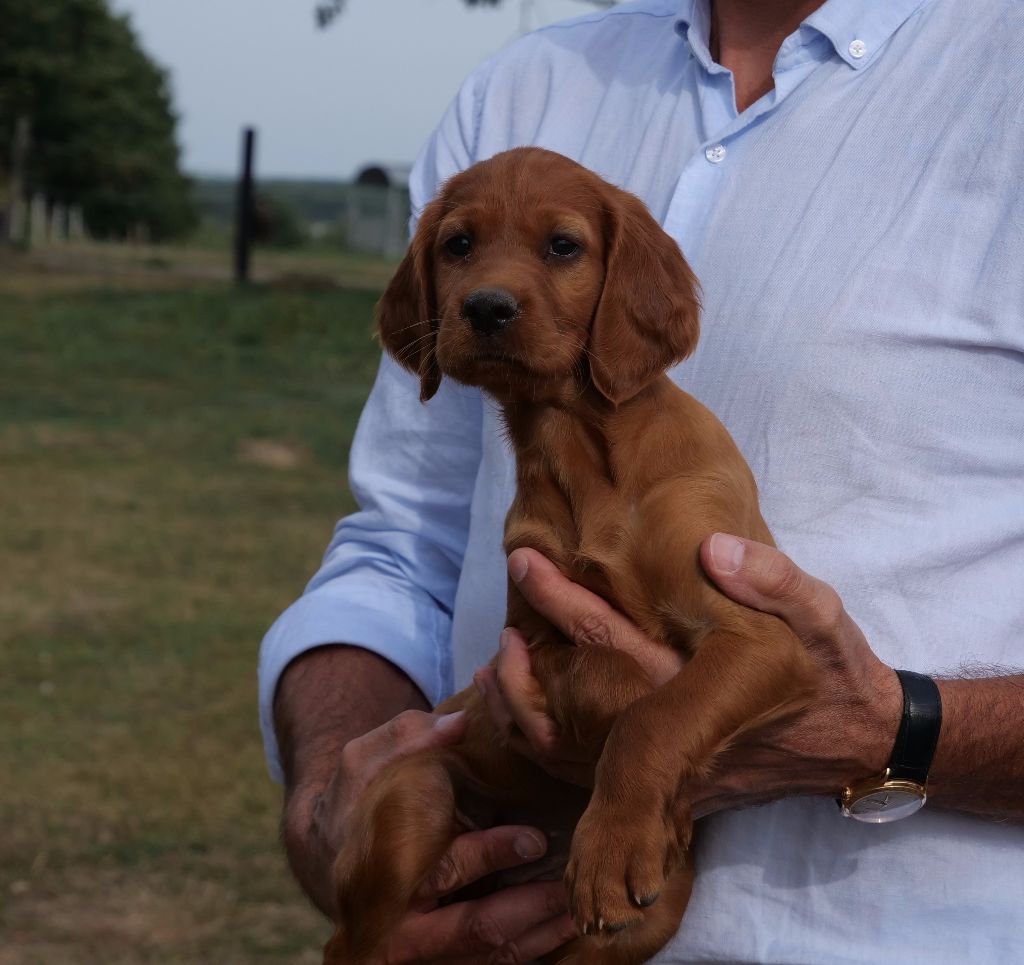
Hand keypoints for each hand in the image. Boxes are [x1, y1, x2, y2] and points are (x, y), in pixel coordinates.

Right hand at [284, 707, 576, 962]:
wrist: (327, 853)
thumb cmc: (357, 796)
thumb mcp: (367, 758)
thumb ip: (407, 737)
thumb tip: (458, 724)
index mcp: (381, 870)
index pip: (444, 868)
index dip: (492, 853)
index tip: (536, 839)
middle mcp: (397, 924)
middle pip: (473, 927)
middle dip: (527, 907)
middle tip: (569, 885)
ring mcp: (418, 953)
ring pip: (486, 955)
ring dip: (537, 934)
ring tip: (577, 907)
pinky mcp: (437, 961)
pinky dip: (527, 951)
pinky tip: (560, 928)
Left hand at [480, 538, 901, 814]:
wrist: (859, 740)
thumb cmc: (835, 670)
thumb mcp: (821, 611)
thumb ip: (772, 580)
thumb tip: (709, 548)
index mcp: (699, 687)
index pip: (609, 643)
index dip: (559, 599)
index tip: (523, 559)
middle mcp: (673, 739)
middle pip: (571, 716)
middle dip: (521, 674)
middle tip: (499, 628)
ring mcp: (669, 775)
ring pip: (572, 761)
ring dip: (525, 716)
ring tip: (499, 668)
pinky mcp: (670, 789)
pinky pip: (591, 781)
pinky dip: (550, 745)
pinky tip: (535, 710)